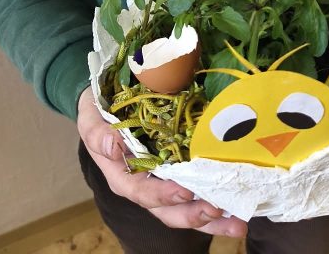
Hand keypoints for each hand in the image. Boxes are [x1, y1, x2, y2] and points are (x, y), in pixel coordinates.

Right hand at [76, 87, 246, 237]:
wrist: (104, 104)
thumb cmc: (97, 113)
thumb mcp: (90, 119)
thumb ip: (98, 134)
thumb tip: (112, 147)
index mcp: (124, 177)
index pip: (144, 193)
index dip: (164, 195)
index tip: (185, 191)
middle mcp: (145, 186)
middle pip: (170, 212)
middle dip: (195, 215)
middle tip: (219, 211)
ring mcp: (163, 182)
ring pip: (187, 209)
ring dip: (212, 218)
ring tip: (238, 224)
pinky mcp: (178, 172)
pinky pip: (196, 192)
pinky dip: (216, 200)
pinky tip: (238, 205)